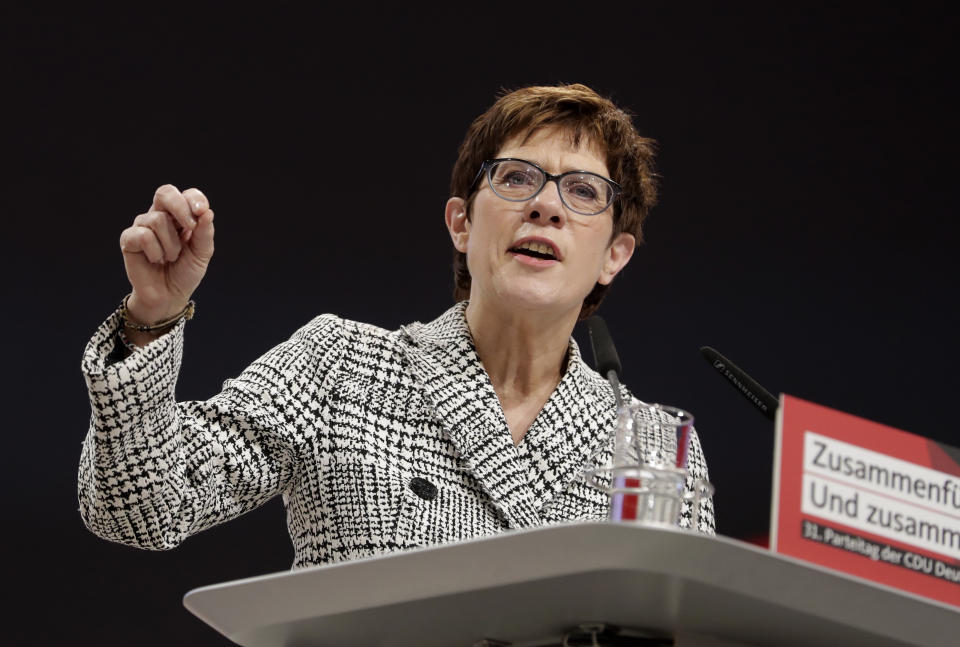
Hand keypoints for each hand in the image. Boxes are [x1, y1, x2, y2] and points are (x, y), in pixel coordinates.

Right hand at [119, 185, 214, 324]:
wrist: (168, 296)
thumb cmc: (185, 273)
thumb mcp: (202, 254)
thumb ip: (205, 233)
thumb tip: (207, 212)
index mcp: (181, 217)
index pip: (187, 195)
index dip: (194, 199)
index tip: (201, 212)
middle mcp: (161, 216)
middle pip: (165, 193)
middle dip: (180, 207)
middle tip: (189, 228)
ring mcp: (143, 226)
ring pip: (157, 220)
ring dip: (171, 244)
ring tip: (170, 258)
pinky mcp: (129, 239)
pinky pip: (143, 235)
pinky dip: (156, 252)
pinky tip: (156, 260)